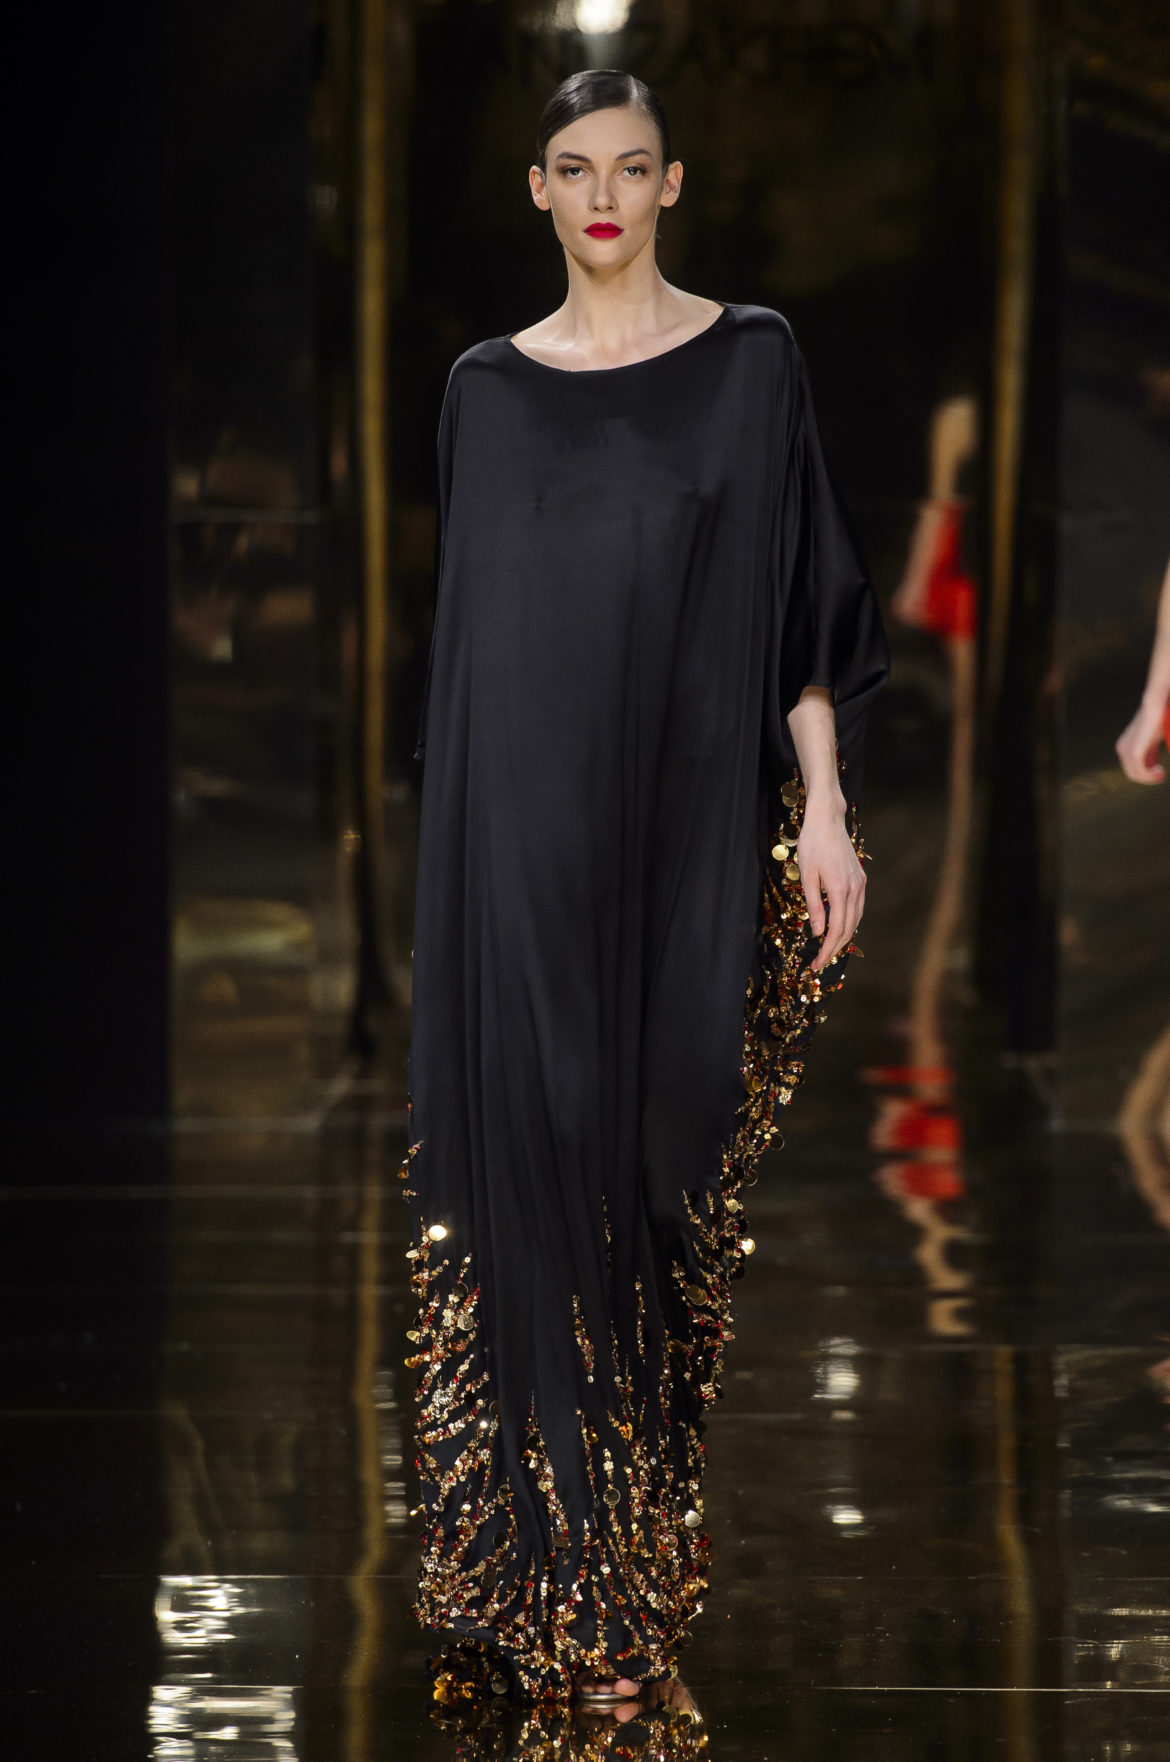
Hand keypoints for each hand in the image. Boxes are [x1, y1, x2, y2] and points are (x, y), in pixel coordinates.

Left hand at [796, 798, 865, 971]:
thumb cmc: (812, 843)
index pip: (836, 929)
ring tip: (829, 949)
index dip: (827, 950)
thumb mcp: (807, 875)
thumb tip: (817, 932)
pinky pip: (858, 907)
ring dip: (844, 937)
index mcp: (840, 889)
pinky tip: (841, 927)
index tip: (816, 964)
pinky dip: (850, 922)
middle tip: (819, 962)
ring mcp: (860, 883)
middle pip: (848, 928)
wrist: (827, 819)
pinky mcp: (860, 878)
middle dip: (834, 948)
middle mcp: (855, 889)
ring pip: (856, 919)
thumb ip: (813, 905)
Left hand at [1116, 699, 1166, 783]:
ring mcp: (1125, 750)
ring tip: (1161, 774)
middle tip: (1162, 775)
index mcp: (1124, 746)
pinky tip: (1160, 772)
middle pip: (1132, 773)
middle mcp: (1121, 748)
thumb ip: (1150, 750)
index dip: (1146, 775)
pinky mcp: (1133, 752)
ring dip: (1149, 778)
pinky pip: (1140, 771)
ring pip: (1135, 774)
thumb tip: (1154, 765)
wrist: (1155, 707)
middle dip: (1148, 778)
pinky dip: (1150, 776)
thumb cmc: (1157, 719)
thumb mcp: (1152, 739)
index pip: (1132, 768)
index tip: (1160, 773)